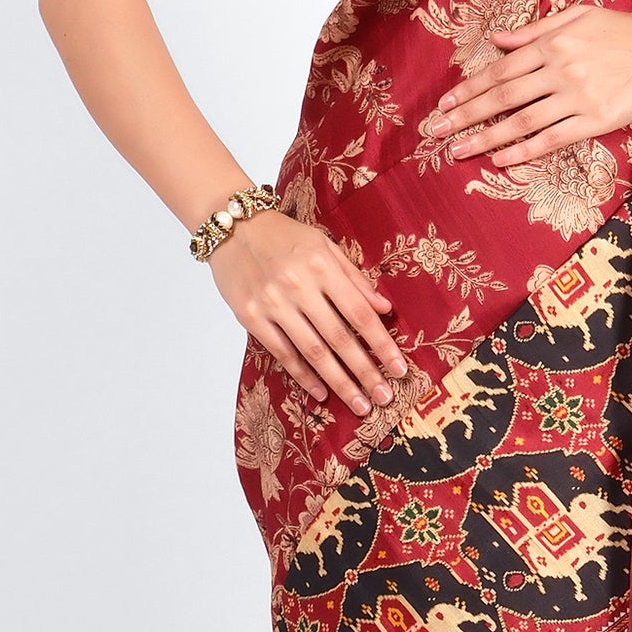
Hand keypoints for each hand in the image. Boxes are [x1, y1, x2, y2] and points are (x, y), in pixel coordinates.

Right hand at [211, 209, 404, 417]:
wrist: (231, 228)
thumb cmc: (283, 236)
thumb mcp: (324, 245)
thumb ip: (354, 278)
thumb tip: (384, 309)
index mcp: (322, 266)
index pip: (359, 313)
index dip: (382, 344)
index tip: (400, 369)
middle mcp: (299, 287)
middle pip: (339, 338)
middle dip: (365, 371)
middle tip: (384, 397)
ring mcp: (273, 304)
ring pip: (312, 352)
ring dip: (339, 382)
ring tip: (359, 404)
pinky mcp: (250, 317)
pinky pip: (283, 353)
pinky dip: (303, 376)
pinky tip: (321, 393)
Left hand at [419, 3, 631, 171]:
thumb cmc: (625, 32)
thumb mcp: (581, 16)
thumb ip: (537, 29)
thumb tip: (497, 39)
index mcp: (554, 42)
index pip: (501, 68)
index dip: (470, 87)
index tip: (445, 102)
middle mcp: (560, 69)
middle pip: (503, 96)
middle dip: (466, 115)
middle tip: (436, 130)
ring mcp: (577, 97)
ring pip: (521, 121)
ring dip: (485, 138)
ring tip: (458, 151)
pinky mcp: (595, 120)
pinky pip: (551, 139)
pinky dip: (523, 151)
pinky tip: (500, 160)